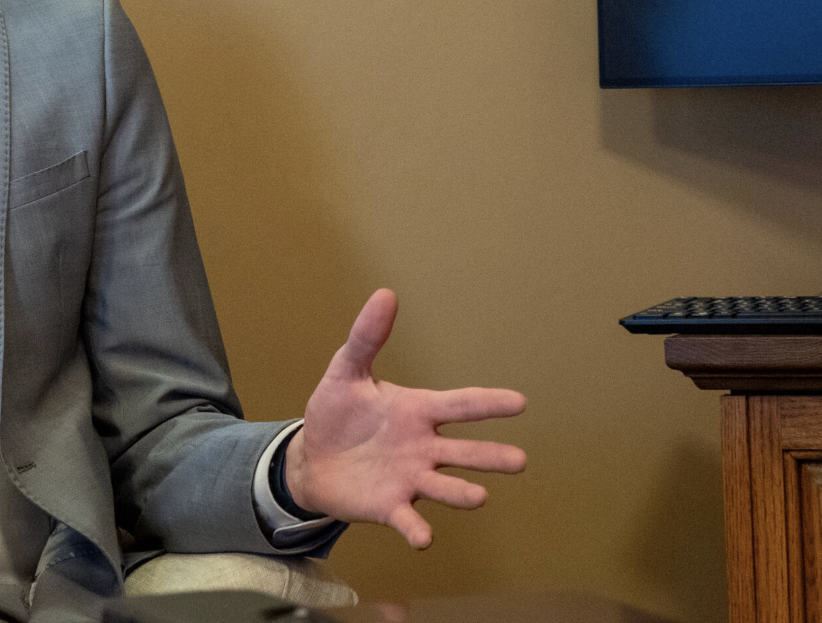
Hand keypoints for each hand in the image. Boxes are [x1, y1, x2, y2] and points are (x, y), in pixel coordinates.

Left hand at [283, 289, 525, 548]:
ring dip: (461, 493)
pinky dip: (417, 529)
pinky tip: (424, 538)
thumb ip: (367, 337)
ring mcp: (409, 479)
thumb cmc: (336, 413)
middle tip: (520, 460)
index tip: (520, 401)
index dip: (488, 403)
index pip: (459, 405)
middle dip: (490, 457)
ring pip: (444, 487)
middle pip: (464, 452)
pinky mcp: (390, 506)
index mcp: (416, 411)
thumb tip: (385, 293)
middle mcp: (422, 447)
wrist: (312, 459)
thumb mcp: (346, 371)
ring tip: (480, 497)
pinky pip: (408, 519)